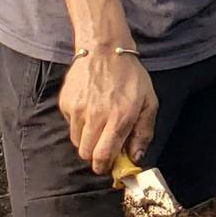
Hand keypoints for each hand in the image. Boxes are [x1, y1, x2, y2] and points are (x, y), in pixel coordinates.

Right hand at [61, 47, 155, 175]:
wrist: (104, 50)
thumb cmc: (130, 77)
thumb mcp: (149, 102)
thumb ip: (144, 132)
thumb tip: (135, 157)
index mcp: (119, 118)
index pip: (103, 156)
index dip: (104, 166)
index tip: (108, 165)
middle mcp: (96, 116)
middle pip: (86, 153)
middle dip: (95, 155)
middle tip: (104, 146)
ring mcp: (78, 109)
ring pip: (77, 141)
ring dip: (87, 139)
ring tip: (99, 124)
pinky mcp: (66, 103)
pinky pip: (70, 124)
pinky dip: (79, 123)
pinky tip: (90, 108)